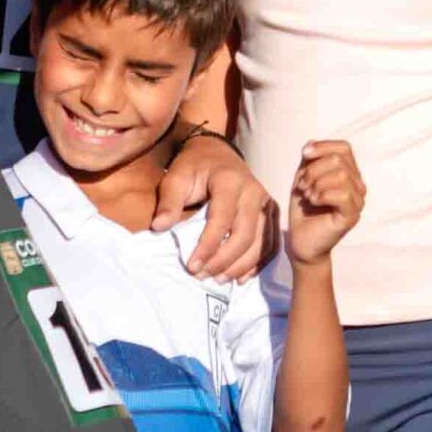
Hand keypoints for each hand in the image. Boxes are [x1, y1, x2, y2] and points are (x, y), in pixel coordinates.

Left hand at [153, 131, 278, 281]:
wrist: (216, 152)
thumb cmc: (194, 166)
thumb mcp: (176, 177)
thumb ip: (168, 201)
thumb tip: (159, 227)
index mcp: (229, 180)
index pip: (222, 219)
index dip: (208, 246)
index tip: (192, 266)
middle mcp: (253, 190)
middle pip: (245, 234)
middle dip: (223, 260)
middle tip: (202, 276)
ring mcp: (266, 202)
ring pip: (261, 242)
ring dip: (240, 266)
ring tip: (218, 279)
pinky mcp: (271, 212)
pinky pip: (272, 243)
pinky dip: (258, 263)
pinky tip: (240, 277)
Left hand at [285, 140, 364, 265]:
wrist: (300, 241)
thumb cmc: (304, 209)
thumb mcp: (303, 177)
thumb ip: (309, 160)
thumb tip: (311, 142)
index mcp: (349, 174)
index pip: (344, 148)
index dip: (323, 147)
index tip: (304, 155)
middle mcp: (358, 186)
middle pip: (339, 160)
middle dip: (314, 170)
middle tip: (303, 186)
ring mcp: (358, 201)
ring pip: (342, 175)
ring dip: (317, 183)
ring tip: (308, 194)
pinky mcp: (352, 216)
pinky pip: (342, 194)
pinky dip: (322, 194)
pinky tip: (313, 201)